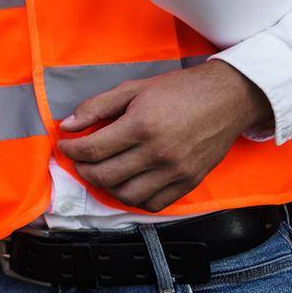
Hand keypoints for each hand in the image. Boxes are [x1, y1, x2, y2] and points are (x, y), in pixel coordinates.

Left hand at [57, 60, 272, 211]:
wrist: (227, 98)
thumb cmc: (178, 90)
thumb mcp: (133, 88)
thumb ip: (97, 107)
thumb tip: (67, 125)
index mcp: (141, 126)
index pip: (93, 149)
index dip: (71, 150)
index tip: (65, 145)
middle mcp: (158, 154)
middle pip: (105, 176)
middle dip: (83, 169)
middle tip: (79, 159)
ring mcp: (175, 172)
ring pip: (127, 195)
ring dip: (106, 187)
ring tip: (100, 171)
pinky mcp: (189, 182)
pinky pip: (154, 204)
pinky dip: (134, 198)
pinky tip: (126, 183)